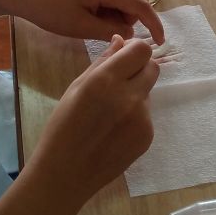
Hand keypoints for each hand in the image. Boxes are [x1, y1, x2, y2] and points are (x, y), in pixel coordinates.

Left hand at [14, 0, 164, 43]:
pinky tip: (95, 17)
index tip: (161, 42)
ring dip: (120, 14)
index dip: (154, 24)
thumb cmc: (53, 12)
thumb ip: (111, 31)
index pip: (140, 5)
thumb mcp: (82, 27)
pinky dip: (112, 7)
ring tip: (97, 26)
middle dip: (133, 19)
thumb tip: (130, 33)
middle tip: (114, 36)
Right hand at [27, 34, 158, 201]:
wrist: (65, 173)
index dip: (134, 50)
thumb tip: (121, 40)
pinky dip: (135, 116)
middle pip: (153, 68)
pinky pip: (147, 115)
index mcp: (106, 80)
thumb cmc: (62, 126)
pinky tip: (114, 130)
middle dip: (139, 69)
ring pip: (149, 92)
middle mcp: (129, 97)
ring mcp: (142, 119)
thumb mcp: (76, 88)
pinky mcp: (147, 137)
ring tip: (110, 113)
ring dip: (136, 94)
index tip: (124, 57)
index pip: (141, 50)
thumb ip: (102, 62)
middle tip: (119, 81)